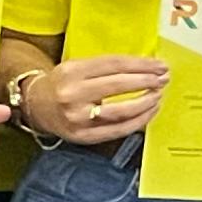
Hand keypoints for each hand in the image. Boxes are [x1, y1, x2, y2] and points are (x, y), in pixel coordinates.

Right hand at [24, 53, 165, 143]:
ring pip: (121, 111)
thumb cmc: (63, 84)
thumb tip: (146, 68)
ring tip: (158, 95)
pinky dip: (139, 120)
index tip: (159, 65)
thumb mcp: (77, 67)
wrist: (36, 106)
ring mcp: (78, 118)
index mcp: (72, 72)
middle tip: (164, 78)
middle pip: (118, 85)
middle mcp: (72, 94)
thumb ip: (106, 68)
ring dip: (146, 102)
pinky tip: (149, 111)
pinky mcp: (84, 136)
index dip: (141, 64)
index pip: (114, 65)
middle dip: (147, 81)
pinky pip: (119, 129)